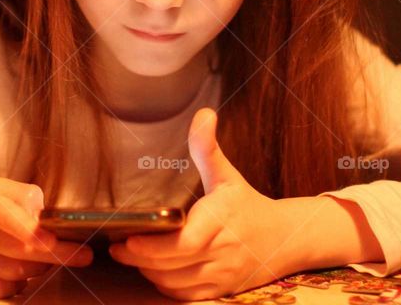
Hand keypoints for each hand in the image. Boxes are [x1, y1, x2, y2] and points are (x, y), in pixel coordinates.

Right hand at [0, 178, 93, 298]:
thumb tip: (43, 209)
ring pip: (10, 269)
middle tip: (82, 256)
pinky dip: (14, 284)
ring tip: (48, 260)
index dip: (40, 231)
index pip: (10, 215)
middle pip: (17, 247)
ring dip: (36, 268)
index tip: (65, 238)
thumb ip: (16, 194)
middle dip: (55, 253)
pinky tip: (21, 274)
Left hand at [108, 108, 291, 300]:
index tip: (127, 240)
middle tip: (117, 247)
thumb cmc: (247, 204)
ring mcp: (222, 275)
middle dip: (140, 259)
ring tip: (131, 255)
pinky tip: (153, 269)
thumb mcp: (226, 175)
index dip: (152, 247)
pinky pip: (185, 295)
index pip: (184, 242)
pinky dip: (165, 286)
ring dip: (149, 272)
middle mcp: (223, 251)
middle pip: (173, 265)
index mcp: (222, 220)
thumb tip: (203, 114)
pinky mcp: (220, 290)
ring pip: (175, 283)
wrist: (283, 239)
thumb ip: (208, 148)